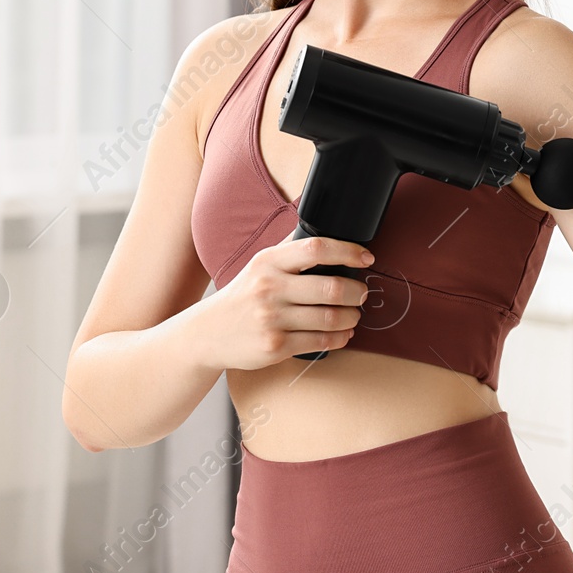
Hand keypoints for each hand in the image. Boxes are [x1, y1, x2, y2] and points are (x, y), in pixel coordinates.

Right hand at [191, 233, 372, 370]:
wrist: (206, 333)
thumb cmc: (242, 295)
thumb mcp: (259, 265)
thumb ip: (289, 248)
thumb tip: (324, 226)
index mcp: (268, 262)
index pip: (316, 248)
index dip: (348, 251)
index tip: (366, 258)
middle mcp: (269, 288)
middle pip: (331, 288)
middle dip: (357, 292)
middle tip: (362, 293)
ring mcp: (272, 319)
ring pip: (330, 318)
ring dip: (352, 317)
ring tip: (354, 315)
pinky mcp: (275, 346)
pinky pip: (320, 341)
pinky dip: (340, 338)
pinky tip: (343, 333)